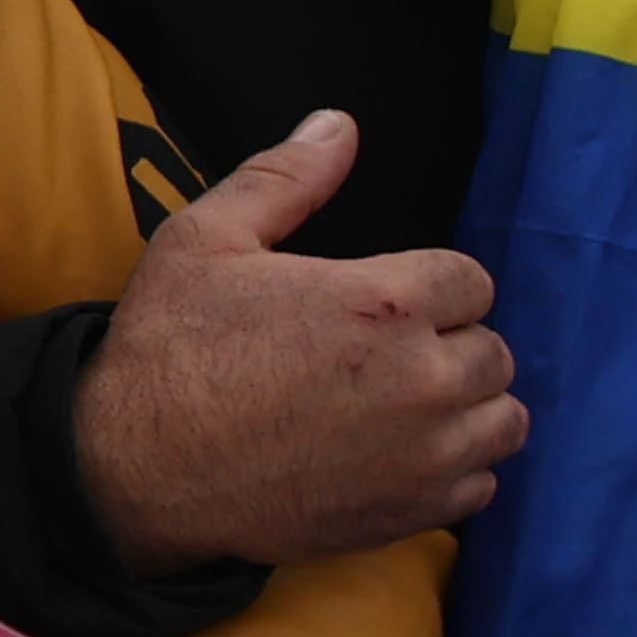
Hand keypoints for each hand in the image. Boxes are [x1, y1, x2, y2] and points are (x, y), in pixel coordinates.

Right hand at [67, 107, 524, 573]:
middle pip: (495, 351)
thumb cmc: (167, 351)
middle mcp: (422, 379)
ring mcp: (421, 454)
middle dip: (451, 345)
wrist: (133, 472)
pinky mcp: (408, 512)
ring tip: (411, 406)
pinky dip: (454, 471)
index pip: (472, 281)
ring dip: (469, 409)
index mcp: (385, 302)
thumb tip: (339, 124)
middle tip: (390, 355)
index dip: (432, 286)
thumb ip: (285, 177)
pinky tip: (402, 457)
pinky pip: (479, 486)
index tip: (389, 304)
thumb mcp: (205, 239)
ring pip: (503, 420)